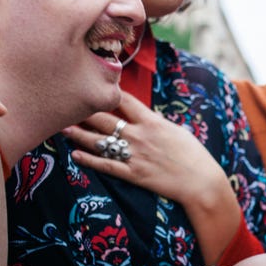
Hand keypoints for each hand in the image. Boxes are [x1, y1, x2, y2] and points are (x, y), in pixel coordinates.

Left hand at [63, 91, 229, 206]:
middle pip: (104, 119)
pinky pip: (106, 166)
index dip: (106, 91)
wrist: (201, 182)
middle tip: (66, 105)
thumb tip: (140, 116)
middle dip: (84, 111)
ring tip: (64, 128)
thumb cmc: (193, 155)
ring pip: (100, 142)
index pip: (123, 100)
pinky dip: (89, 160)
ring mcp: (135, 155)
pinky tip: (75, 155)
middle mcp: (140, 136)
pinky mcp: (134, 174)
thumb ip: (154, 122)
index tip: (92, 84)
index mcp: (152, 121)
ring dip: (80, 134)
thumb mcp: (175, 130)